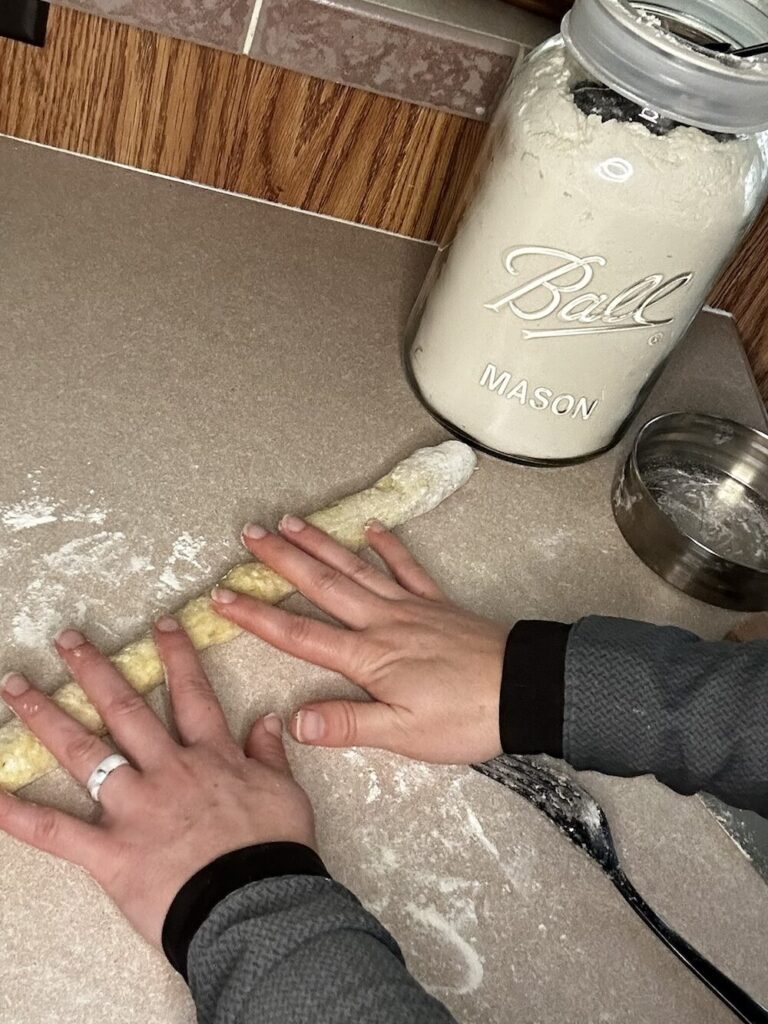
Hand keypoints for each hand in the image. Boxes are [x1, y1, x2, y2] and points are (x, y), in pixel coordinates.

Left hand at [0, 619, 314, 946]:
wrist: (257, 904)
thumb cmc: (275, 852)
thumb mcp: (285, 793)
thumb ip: (270, 754)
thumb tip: (269, 719)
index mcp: (210, 757)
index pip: (191, 694)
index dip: (176, 657)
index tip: (161, 627)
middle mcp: (167, 771)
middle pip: (125, 710)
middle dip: (94, 671)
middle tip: (67, 641)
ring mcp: (135, 808)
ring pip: (84, 753)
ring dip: (47, 717)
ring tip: (16, 687)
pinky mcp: (110, 852)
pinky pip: (56, 830)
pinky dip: (18, 814)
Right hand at [212, 518, 506, 764]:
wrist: (525, 691)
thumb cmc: (465, 718)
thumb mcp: (403, 734)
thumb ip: (348, 723)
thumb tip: (294, 720)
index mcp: (369, 657)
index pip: (301, 635)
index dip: (258, 616)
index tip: (224, 596)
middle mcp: (383, 622)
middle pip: (322, 585)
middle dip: (282, 559)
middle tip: (249, 534)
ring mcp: (411, 607)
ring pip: (356, 568)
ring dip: (321, 544)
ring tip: (291, 521)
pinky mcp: (437, 604)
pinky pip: (408, 568)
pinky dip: (389, 547)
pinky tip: (372, 529)